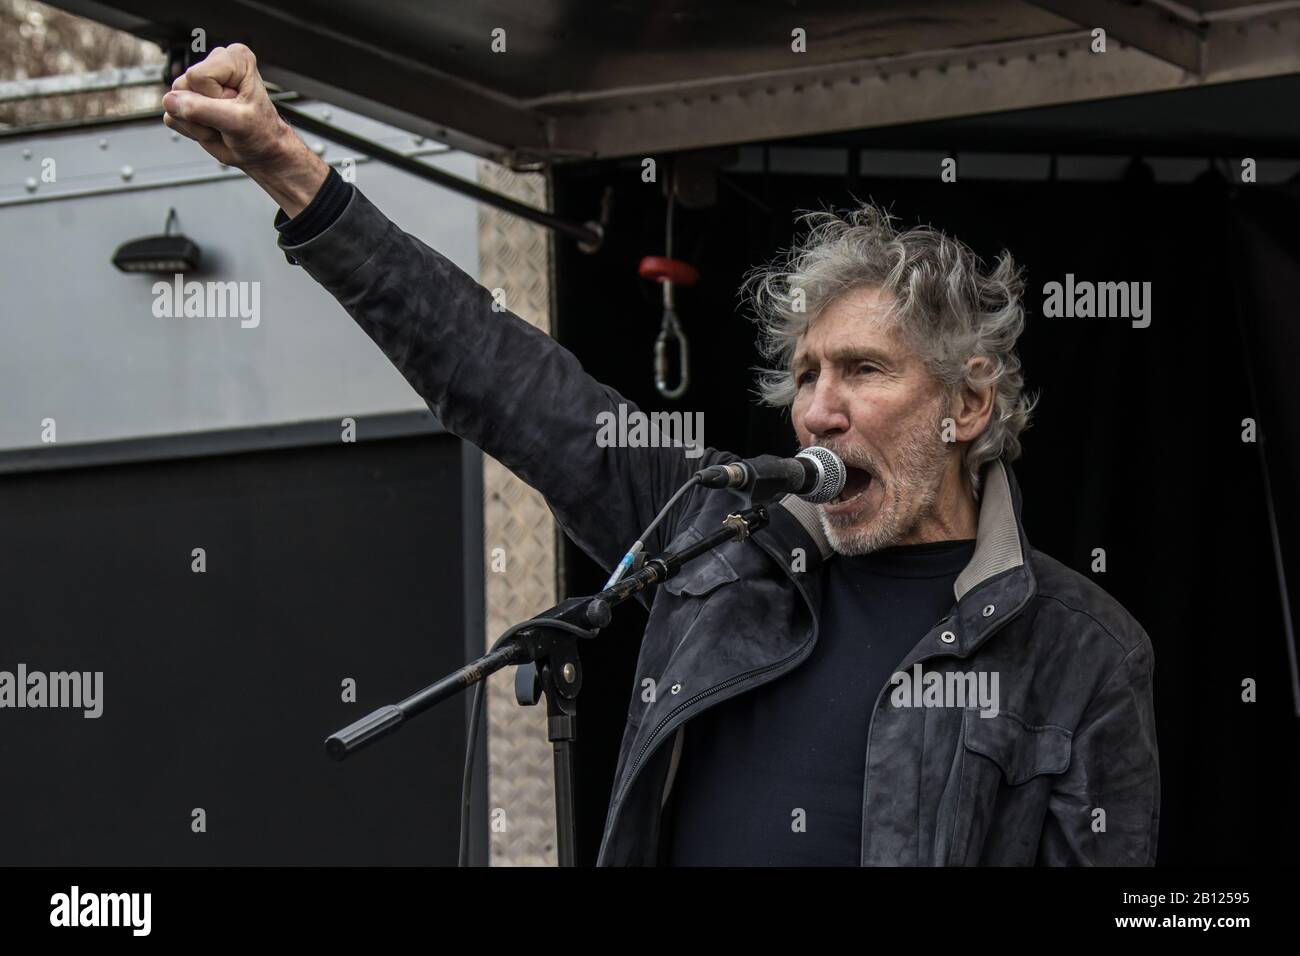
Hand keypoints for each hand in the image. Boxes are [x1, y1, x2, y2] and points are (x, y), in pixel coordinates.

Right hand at [162, 43, 327, 216]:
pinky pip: (172, 117)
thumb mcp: (238, 123)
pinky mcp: (188, 103)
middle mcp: (216, 66)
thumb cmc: (263, 137)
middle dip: (204, 113)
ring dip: (198, 124)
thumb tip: (173, 101)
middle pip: (184, 87)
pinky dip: (193, 131)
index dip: (214, 100)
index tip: (235, 111)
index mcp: (234, 59)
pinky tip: (214, 130)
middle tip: (228, 124)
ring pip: (174, 103)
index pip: (199, 76)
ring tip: (224, 128)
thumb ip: (205, 110)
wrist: (266, 156)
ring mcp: (200, 85)